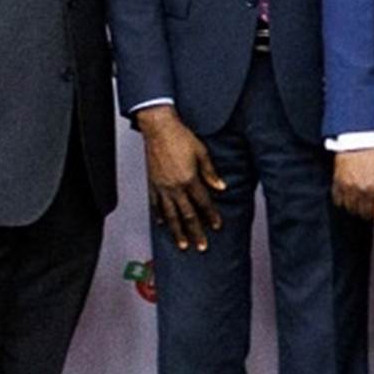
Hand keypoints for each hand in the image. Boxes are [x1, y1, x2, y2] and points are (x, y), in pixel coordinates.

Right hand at [137, 106, 225, 251]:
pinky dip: (159, 216)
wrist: (158, 127)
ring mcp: (161, 186)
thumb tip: (221, 187)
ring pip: (170, 214)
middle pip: (187, 214)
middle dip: (195, 232)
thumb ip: (210, 173)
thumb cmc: (180, 137)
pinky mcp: (152, 183)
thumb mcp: (202, 153)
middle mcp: (174, 186)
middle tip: (201, 246)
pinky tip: (162, 224)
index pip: (203, 203)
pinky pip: (155, 204)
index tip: (217, 226)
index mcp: (189, 179)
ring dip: (177, 231)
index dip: (211, 216)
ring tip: (182, 244)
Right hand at [332, 147, 373, 222]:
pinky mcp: (338, 182)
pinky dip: (345, 201)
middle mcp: (365, 191)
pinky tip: (351, 195)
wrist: (364, 136)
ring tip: (363, 200)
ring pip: (352, 210)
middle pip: (365, 215)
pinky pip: (339, 201)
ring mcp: (350, 188)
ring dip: (358, 208)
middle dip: (371, 214)